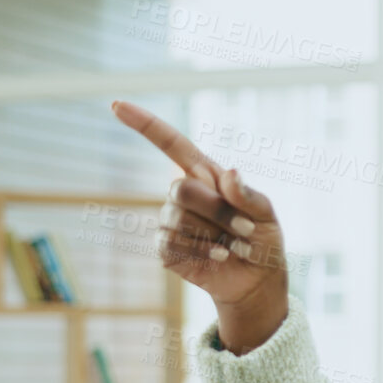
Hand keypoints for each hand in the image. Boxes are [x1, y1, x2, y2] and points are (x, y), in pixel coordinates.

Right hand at [110, 100, 288, 353]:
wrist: (256, 278)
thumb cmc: (262, 238)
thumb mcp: (266, 214)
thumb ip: (248, 194)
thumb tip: (229, 172)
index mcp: (205, 174)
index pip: (171, 144)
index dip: (145, 124)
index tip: (117, 104)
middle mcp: (183, 193)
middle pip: (181, 189)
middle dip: (217, 212)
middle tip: (244, 228)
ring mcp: (171, 220)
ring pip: (179, 219)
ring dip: (214, 235)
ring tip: (234, 244)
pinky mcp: (166, 248)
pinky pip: (172, 243)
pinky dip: (201, 250)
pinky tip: (219, 254)